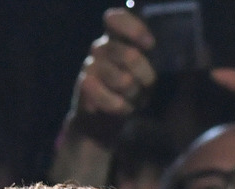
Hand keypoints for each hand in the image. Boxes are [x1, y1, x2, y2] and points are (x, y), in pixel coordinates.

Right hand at [67, 8, 156, 144]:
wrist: (102, 123)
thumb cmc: (129, 94)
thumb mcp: (143, 76)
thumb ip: (144, 62)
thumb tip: (137, 55)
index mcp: (117, 39)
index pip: (117, 19)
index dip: (134, 30)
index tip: (150, 45)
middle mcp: (101, 48)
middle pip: (130, 55)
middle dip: (145, 77)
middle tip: (145, 87)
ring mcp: (90, 64)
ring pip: (123, 80)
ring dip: (133, 95)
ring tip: (131, 100)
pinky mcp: (84, 83)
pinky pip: (109, 94)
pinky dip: (118, 105)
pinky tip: (121, 107)